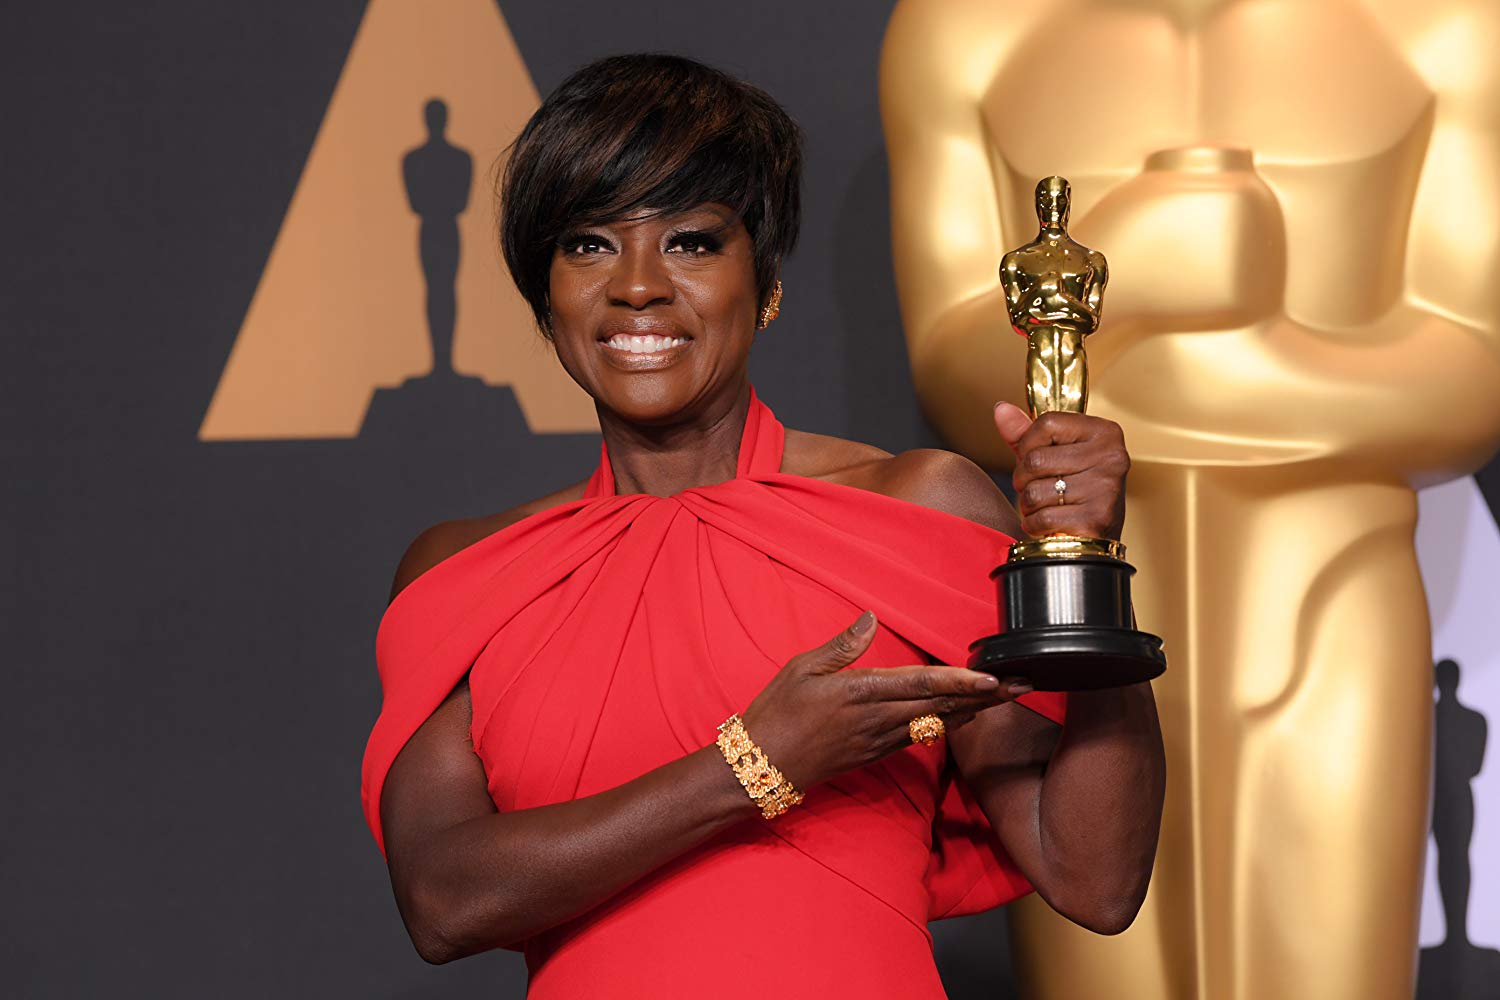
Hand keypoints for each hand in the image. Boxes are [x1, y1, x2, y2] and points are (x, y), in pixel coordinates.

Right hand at [740, 612, 1029, 790]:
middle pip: (943, 707)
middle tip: (1023, 684)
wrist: (760, 767)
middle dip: (986, 697)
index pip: (920, 685)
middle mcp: (877, 720)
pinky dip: (949, 724)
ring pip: (938, 723)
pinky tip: (966, 716)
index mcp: (859, 693)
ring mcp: (879, 740)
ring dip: (975, 710)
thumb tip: (870, 617)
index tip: (991, 678)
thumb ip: (841, 645)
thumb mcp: (801, 669)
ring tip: (1006, 697)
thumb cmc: (776, 713)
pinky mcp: (876, 753)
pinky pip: (922, 737)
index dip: (960, 682)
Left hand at [993, 402, 1128, 540]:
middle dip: (1024, 480)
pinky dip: (1035, 525)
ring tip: (1045, 507)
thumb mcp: (1051, 456)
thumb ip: (1025, 433)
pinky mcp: (1097, 518)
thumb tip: (1000, 409)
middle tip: (1038, 489)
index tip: (1035, 459)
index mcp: (1104, 432)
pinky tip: (1048, 524)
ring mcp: (1106, 488)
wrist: (1093, 540)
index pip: (1046, 423)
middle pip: (1036, 459)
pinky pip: (1042, 517)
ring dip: (1029, 505)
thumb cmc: (1071, 493)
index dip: (1028, 444)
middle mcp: (1112, 456)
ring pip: (1035, 491)